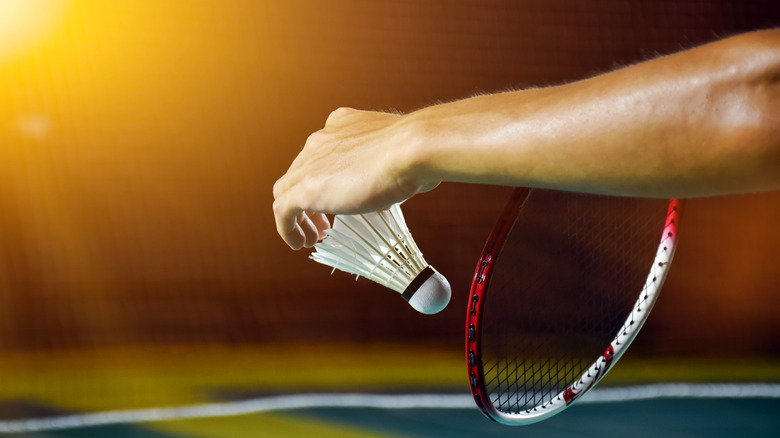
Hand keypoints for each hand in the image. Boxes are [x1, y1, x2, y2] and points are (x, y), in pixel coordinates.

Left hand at [273, 108, 436, 249]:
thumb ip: (391, 167)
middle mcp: (322, 138)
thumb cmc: (418, 153)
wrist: (412, 150)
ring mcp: (310, 162)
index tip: (341, 198)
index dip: (326, 178)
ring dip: (298, 216)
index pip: (322, 152)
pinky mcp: (304, 187)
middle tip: (326, 223)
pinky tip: (301, 244)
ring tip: (313, 237)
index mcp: (342, 124)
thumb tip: (401, 186)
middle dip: (311, 198)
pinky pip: (283, 210)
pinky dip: (288, 229)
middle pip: (301, 171)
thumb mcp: (401, 156)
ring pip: (287, 190)